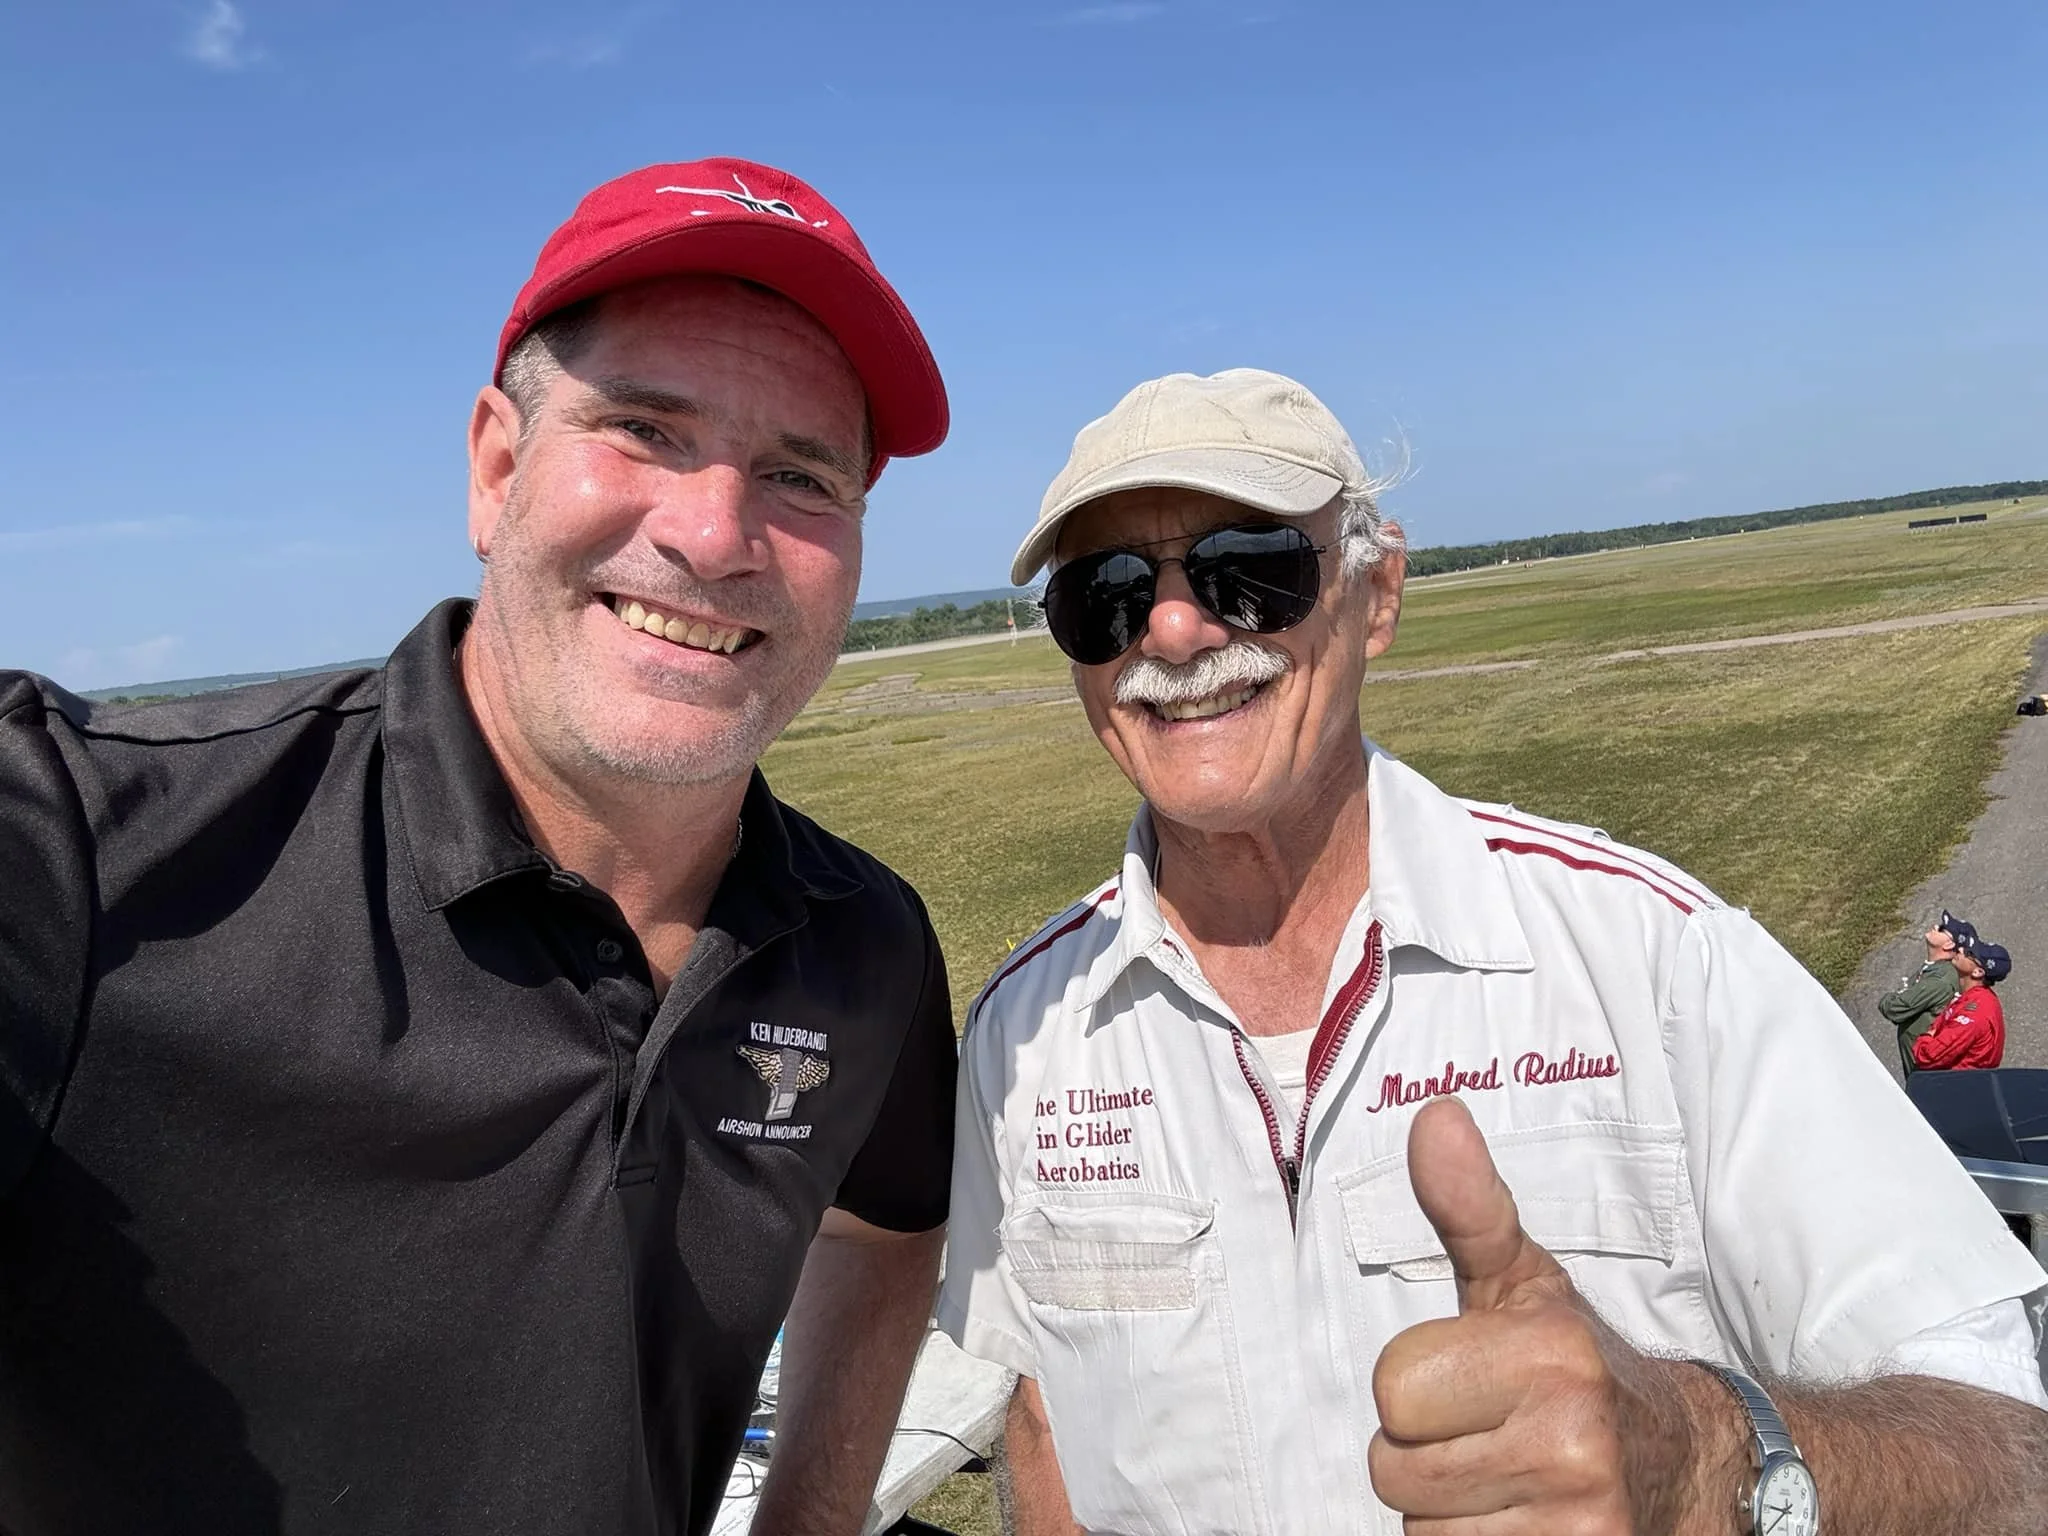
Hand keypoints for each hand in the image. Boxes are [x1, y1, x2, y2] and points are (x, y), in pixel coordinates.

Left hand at [1368, 1097, 1699, 1532]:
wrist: (1691, 1469)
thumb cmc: (1577, 1365)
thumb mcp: (1523, 1281)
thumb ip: (1469, 1207)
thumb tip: (1435, 1117)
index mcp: (1549, 1357)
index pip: (1392, 1390)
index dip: (1419, 1386)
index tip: (1471, 1379)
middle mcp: (1570, 1443)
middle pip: (1393, 1469)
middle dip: (1425, 1454)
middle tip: (1487, 1433)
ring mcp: (1579, 1526)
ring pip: (1421, 1531)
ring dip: (1449, 1511)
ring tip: (1506, 1479)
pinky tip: (1518, 1520)